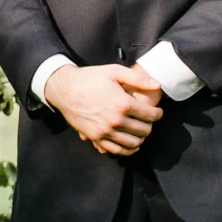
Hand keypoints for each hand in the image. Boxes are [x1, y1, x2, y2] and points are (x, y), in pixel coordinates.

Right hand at [43, 64, 163, 155]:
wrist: (64, 89)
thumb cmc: (88, 79)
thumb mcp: (113, 71)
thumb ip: (137, 78)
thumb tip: (157, 85)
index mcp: (122, 104)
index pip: (150, 115)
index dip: (158, 114)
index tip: (157, 112)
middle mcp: (115, 120)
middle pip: (144, 130)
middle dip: (149, 125)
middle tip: (147, 120)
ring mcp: (105, 131)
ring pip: (134, 143)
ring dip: (141, 138)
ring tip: (140, 131)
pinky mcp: (96, 138)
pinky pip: (117, 151)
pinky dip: (128, 150)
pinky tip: (131, 144)